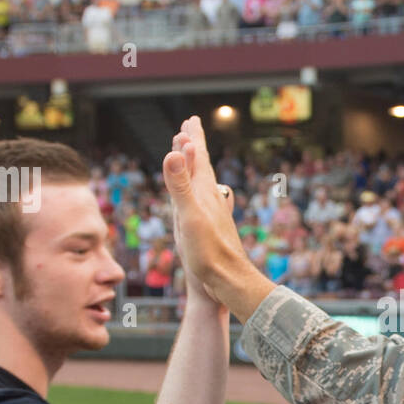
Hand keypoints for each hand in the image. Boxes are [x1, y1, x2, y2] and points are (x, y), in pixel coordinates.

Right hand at [163, 116, 274, 319]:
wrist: (228, 281)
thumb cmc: (209, 252)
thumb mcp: (189, 216)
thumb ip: (180, 185)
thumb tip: (175, 151)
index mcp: (204, 193)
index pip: (198, 158)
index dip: (193, 139)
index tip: (190, 121)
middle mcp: (211, 199)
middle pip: (202, 166)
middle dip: (194, 147)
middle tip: (189, 129)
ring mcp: (212, 213)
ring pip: (203, 182)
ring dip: (195, 167)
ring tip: (191, 156)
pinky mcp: (211, 228)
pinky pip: (203, 200)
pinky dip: (197, 191)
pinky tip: (202, 197)